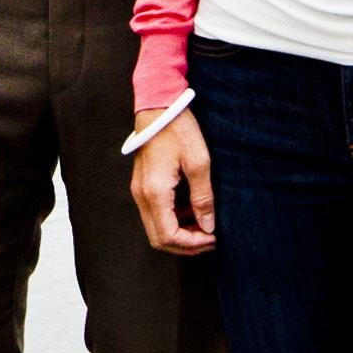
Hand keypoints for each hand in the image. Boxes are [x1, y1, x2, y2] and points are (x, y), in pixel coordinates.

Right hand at [129, 111, 213, 254]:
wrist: (158, 107)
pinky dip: (172, 220)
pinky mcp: (142, 185)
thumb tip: (209, 226)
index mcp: (155, 193)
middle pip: (158, 239)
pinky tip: (192, 211)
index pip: (168, 236)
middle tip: (210, 239)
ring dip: (179, 234)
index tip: (213, 238)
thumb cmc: (180, 130)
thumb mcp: (199, 162)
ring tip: (204, 226)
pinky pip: (154, 214)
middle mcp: (141, 196)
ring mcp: (138, 191)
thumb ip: (203, 198)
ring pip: (155, 228)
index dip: (192, 244)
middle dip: (185, 245)